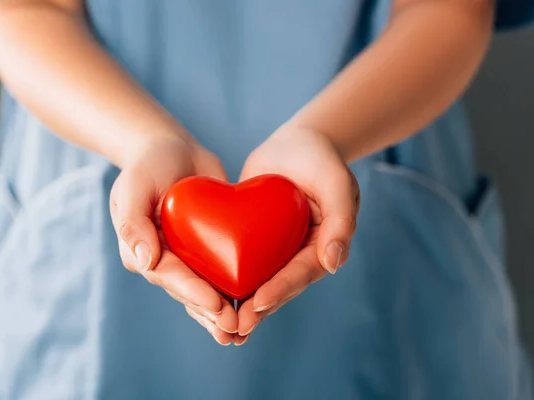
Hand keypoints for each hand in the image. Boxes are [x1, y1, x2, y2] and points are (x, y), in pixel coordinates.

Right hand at [109, 136, 237, 344]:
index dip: (193, 292)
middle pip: (188, 291)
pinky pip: (221, 272)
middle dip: (210, 311)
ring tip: (241, 333)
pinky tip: (252, 309)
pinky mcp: (208, 248)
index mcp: (142, 250)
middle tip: (234, 328)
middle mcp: (164, 259)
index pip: (169, 275)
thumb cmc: (148, 164)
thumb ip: (133, 222)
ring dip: (220, 313)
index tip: (217, 306)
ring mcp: (186, 256)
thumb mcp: (134, 185)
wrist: (172, 150)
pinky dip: (234, 291)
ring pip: (204, 289)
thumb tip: (144, 262)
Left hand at [233, 127, 359, 344]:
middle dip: (257, 308)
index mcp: (321, 247)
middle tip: (234, 327)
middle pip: (277, 286)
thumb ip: (340, 221)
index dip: (280, 289)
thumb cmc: (322, 161)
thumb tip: (333, 264)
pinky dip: (226, 278)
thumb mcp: (337, 184)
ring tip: (219, 324)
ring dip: (240, 303)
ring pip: (257, 280)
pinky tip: (206, 294)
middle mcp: (298, 254)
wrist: (297, 144)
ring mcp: (275, 249)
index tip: (258, 303)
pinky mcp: (253, 239)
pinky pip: (239, 260)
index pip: (300, 273)